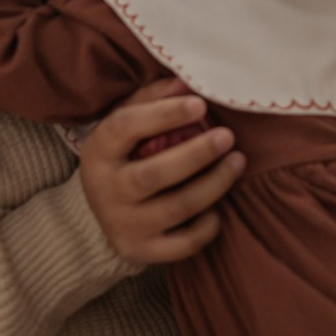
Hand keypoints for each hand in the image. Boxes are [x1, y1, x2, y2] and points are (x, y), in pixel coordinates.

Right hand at [78, 79, 243, 263]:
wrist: (105, 211)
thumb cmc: (126, 153)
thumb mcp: (127, 121)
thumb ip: (152, 98)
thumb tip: (187, 84)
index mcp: (98, 151)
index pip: (125, 127)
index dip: (164, 114)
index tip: (200, 104)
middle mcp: (105, 191)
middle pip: (153, 174)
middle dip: (196, 154)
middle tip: (228, 136)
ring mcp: (123, 225)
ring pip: (176, 208)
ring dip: (214, 184)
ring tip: (238, 162)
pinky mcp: (141, 251)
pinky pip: (182, 244)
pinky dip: (207, 226)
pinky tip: (220, 208)